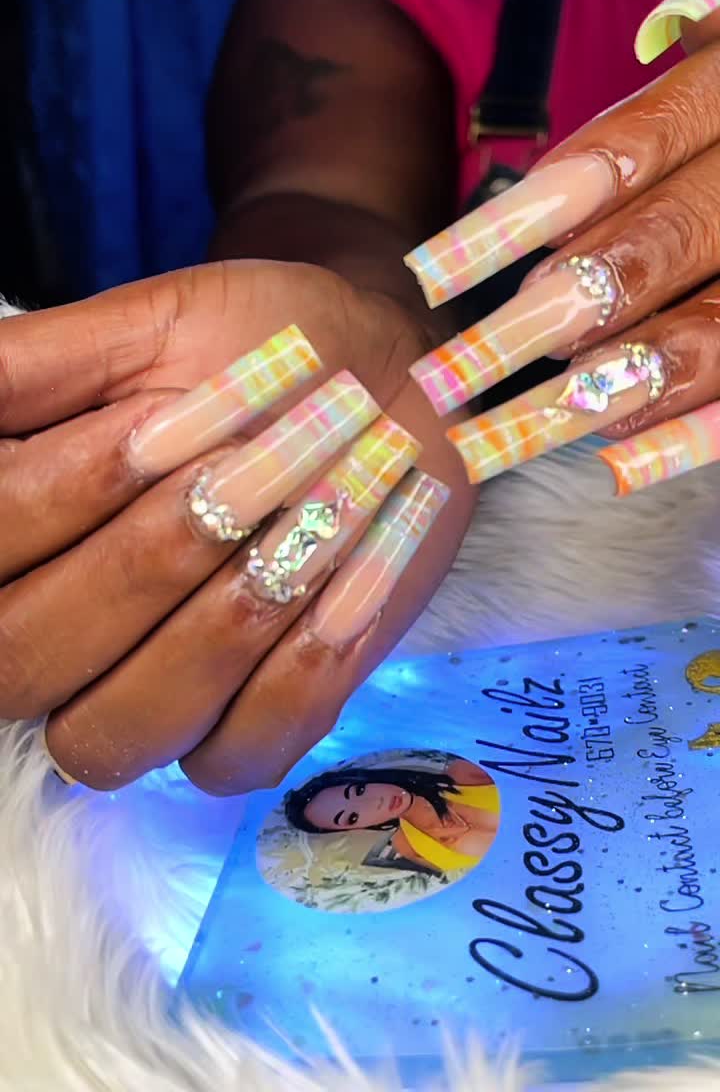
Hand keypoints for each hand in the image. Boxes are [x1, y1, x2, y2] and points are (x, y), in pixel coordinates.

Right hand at [0, 259, 473, 792]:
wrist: (380, 389)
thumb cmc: (260, 348)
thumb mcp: (146, 329)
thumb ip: (34, 370)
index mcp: (15, 532)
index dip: (67, 494)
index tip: (165, 417)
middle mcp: (57, 632)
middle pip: (20, 661)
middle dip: (142, 562)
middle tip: (240, 471)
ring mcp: (148, 695)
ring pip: (113, 735)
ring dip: (215, 628)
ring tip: (304, 526)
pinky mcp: (242, 731)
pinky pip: (231, 762)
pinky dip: (293, 681)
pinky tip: (345, 592)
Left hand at [403, 0, 719, 487]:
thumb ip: (659, 102)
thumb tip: (574, 172)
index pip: (619, 156)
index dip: (520, 218)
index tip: (429, 277)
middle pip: (656, 250)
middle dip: (546, 318)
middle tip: (453, 378)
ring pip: (707, 336)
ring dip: (603, 389)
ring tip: (514, 430)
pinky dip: (692, 435)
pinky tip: (616, 467)